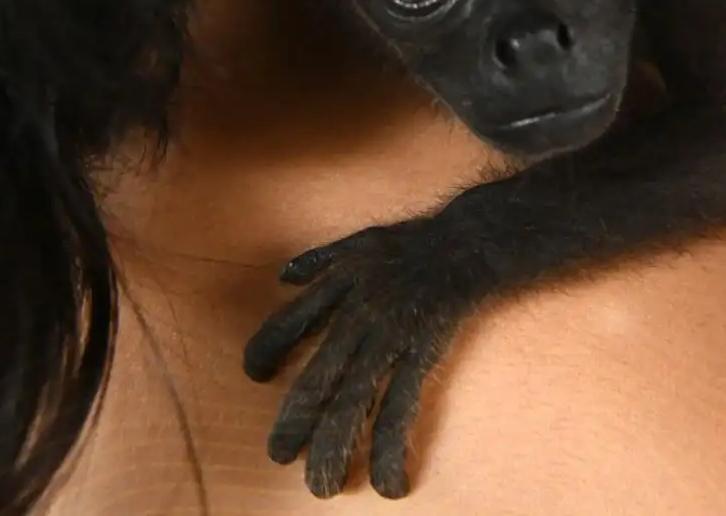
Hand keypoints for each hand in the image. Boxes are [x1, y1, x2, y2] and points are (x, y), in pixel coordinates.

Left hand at [243, 219, 472, 498]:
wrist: (469, 243)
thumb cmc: (415, 243)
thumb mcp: (360, 241)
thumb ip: (320, 260)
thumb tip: (284, 275)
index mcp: (339, 286)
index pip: (289, 322)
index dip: (268, 349)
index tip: (255, 374)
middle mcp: (357, 315)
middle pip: (318, 377)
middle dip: (295, 420)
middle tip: (278, 454)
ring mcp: (389, 338)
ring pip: (353, 401)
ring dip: (334, 446)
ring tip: (322, 484)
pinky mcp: (421, 355)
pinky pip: (401, 408)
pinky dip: (390, 447)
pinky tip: (388, 481)